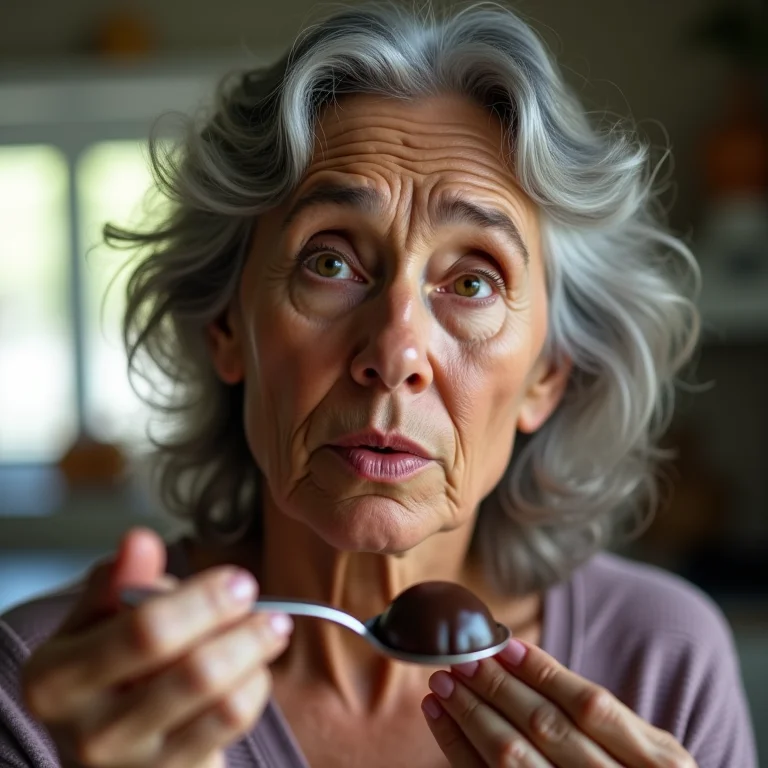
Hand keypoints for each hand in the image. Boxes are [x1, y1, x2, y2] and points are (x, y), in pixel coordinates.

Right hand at [22, 528, 292, 767]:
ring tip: (269, 631)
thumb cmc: (106, 674)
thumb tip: (139, 541)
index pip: (147, 631)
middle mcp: (91, 732)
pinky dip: (255, 688)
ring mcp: (134, 766)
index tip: (238, 580)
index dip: (204, 601)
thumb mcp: (95, 623)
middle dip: (245, 631)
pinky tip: (251, 670)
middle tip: (269, 609)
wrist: (108, 749)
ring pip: (225, 704)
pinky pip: (234, 726)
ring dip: (256, 659)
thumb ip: (118, 582)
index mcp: (59, 679)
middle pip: (196, 672)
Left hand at [422, 639, 696, 766]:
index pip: (589, 706)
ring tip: (444, 681)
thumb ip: (610, 719)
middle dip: (497, 686)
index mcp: (654, 762)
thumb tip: (525, 662)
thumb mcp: (653, 755)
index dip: (544, 673)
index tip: (504, 644)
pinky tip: (439, 717)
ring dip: (471, 713)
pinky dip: (457, 746)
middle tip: (462, 655)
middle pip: (545, 727)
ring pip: (512, 756)